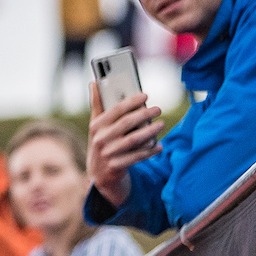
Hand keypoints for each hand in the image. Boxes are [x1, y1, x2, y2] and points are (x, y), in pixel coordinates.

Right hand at [86, 80, 161, 207]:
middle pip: (127, 123)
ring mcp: (108, 153)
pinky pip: (138, 156)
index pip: (115, 110)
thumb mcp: (95, 125)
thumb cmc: (101, 142)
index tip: (145, 95)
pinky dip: (150, 151)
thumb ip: (97, 104)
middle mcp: (101, 139)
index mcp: (96, 125)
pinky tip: (159, 145)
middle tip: (158, 109)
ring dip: (150, 131)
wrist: (99, 173)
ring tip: (161, 124)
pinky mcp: (117, 166)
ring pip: (134, 140)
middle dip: (144, 114)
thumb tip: (94, 82)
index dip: (131, 101)